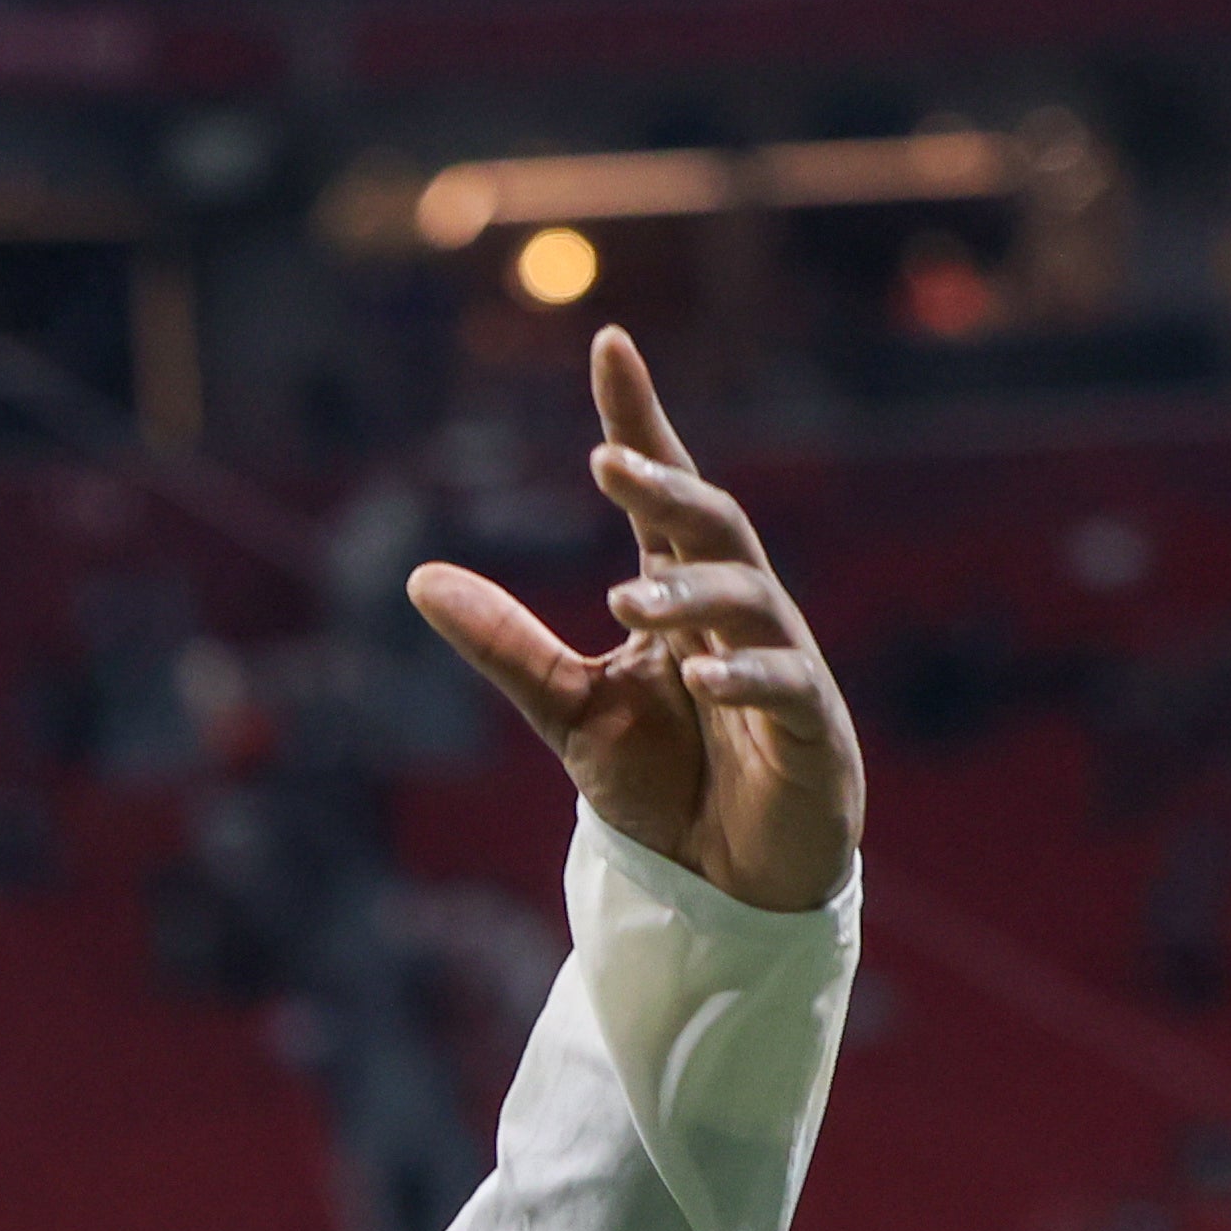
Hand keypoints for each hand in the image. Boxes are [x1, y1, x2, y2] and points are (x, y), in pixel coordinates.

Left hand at [409, 329, 863, 915]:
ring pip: (750, 597)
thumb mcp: (568, 708)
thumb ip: (506, 646)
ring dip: (688, 593)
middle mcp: (739, 614)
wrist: (726, 886)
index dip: (640, 420)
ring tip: (624, 601)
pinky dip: (741, 675)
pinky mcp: (812, 729)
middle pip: (713, 525)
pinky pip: (786, 686)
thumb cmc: (666, 786)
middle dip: (666, 489)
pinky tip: (695, 674)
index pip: (663, 493)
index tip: (608, 344)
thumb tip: (418, 578)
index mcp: (684, 597)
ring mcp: (783, 666)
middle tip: (605, 463)